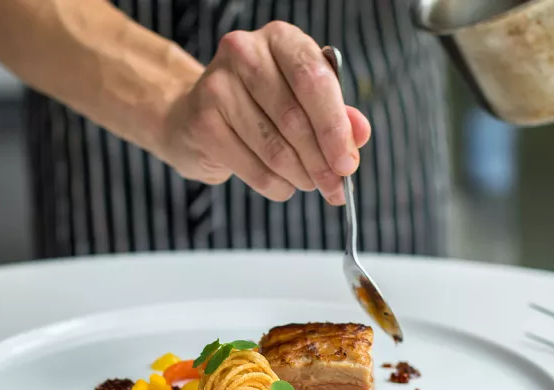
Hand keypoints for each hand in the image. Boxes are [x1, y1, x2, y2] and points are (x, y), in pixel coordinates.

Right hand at [153, 21, 370, 204]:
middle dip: (321, 161)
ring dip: (300, 176)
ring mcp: (218, 86)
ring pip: (275, 148)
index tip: (349, 163)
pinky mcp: (203, 122)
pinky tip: (283, 185)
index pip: (314, 81)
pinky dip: (276, 185)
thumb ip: (335, 114)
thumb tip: (359, 134)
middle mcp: (245, 53)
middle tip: (336, 186)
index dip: (335, 127)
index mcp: (280, 39)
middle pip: (294, 118)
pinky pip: (253, 168)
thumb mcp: (303, 100)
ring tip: (309, 183)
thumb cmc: (258, 104)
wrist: (194, 116)